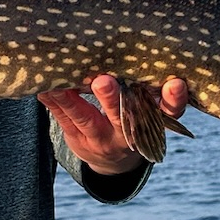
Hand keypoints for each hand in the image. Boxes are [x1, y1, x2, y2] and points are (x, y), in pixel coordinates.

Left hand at [39, 75, 188, 176]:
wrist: (112, 161)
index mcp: (151, 124)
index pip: (166, 112)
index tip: (175, 83)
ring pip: (84, 117)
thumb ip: (157, 94)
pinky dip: (53, 102)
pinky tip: (43, 87)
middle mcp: (125, 134)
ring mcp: (98, 138)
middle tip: (103, 81)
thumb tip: (158, 58)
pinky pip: (63, 119)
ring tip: (58, 83)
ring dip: (70, 99)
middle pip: (120, 116)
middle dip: (111, 99)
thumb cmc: (135, 123)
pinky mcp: (76, 137)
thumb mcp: (153, 114)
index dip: (172, 99)